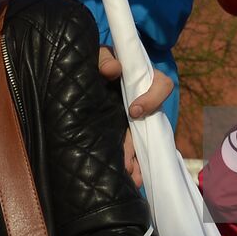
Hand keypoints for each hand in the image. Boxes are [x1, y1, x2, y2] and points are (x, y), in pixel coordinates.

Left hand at [100, 46, 175, 187]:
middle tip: (133, 161)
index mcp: (139, 79)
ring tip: (132, 179)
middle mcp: (140, 99)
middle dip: (146, 141)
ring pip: (142, 139)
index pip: (161, 85)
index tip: (134, 111)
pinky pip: (131, 148)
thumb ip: (103, 58)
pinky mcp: (120, 132)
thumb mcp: (97, 56)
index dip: (153, 98)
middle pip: (155, 119)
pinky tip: (127, 178)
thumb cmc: (94, 62)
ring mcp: (131, 119)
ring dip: (138, 159)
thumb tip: (113, 70)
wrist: (75, 74)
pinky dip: (130, 162)